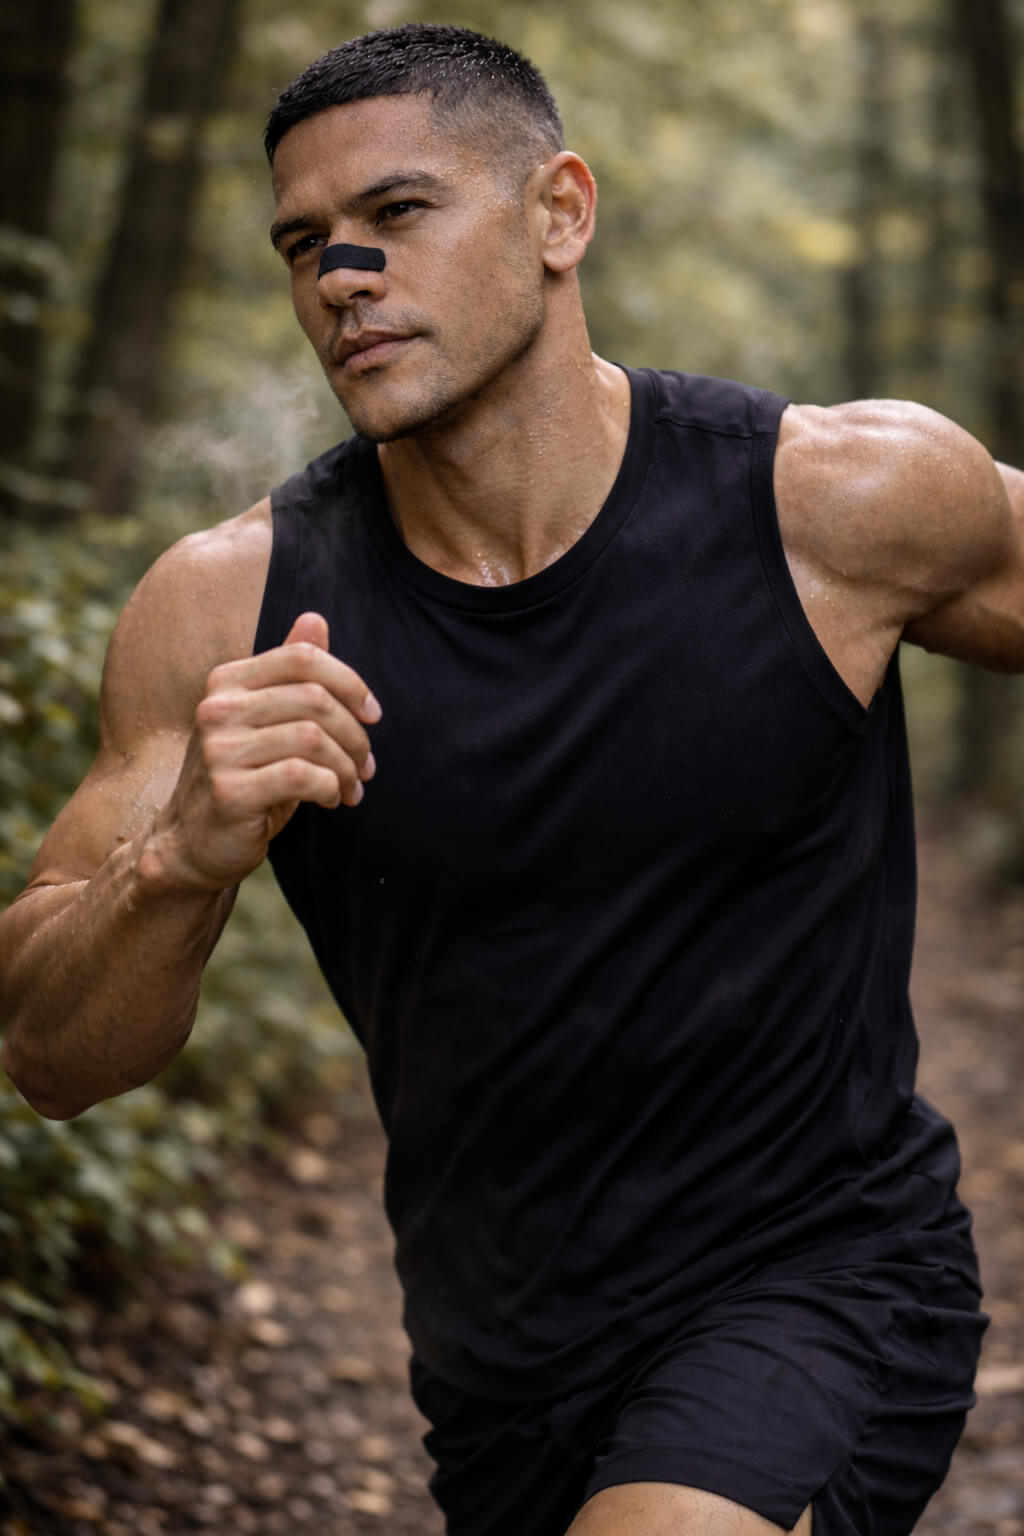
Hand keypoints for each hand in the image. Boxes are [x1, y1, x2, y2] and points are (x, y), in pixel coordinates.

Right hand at [149, 612, 380, 890]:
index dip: (349, 681)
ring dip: (346, 766)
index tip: (372, 714)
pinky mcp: (229, 791)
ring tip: (352, 787)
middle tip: (366, 765)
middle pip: (314, 698)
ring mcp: (218, 750)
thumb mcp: (266, 721)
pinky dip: (330, 787)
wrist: (192, 843)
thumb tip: (316, 619)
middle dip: (355, 734)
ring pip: (312, 738)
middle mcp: (217, 709)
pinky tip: (331, 800)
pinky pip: (301, 775)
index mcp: (227, 682)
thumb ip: (289, 675)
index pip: (301, 657)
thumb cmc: (241, 778)